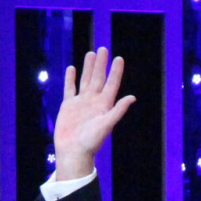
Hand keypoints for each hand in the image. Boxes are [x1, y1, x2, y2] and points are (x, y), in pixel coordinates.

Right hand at [53, 47, 136, 179]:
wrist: (73, 151)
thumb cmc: (91, 141)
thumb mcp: (106, 125)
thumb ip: (118, 110)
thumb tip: (132, 98)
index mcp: (104, 105)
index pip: (111, 84)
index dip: (115, 71)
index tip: (118, 58)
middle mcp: (94, 101)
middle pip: (98, 78)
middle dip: (101, 64)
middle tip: (103, 49)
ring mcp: (81, 102)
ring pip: (85, 80)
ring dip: (88, 67)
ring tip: (91, 53)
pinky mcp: (68, 105)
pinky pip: (70, 88)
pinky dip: (71, 78)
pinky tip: (72, 69)